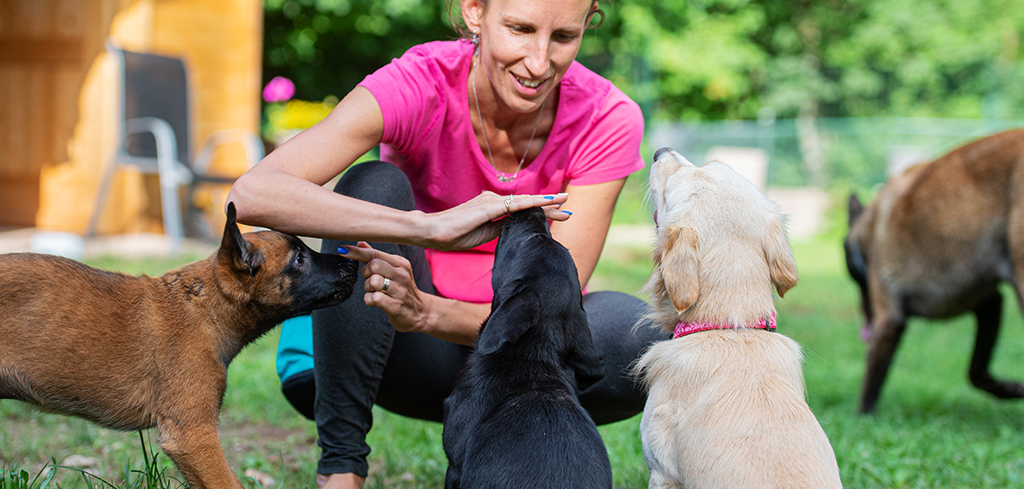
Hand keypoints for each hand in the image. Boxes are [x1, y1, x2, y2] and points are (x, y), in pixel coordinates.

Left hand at [343, 242, 428, 332]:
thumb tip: (359, 242)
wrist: (420, 312)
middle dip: (365, 272)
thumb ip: (377, 256)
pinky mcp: (395, 306)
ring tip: (374, 290)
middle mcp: (402, 275)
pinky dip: (369, 299)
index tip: (342, 250)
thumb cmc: (402, 289)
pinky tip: (375, 300)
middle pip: (374, 265)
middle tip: (369, 279)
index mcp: (400, 263)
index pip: (375, 253)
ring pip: (373, 281)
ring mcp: (400, 291)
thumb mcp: (394, 270)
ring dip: (367, 287)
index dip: (356, 252)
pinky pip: (373, 298)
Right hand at [423, 191, 569, 250]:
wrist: (432, 232)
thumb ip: (501, 230)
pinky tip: (545, 203)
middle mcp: (494, 200)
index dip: (540, 212)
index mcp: (493, 208)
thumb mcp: (484, 235)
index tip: (558, 216)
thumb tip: (517, 231)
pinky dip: (532, 204)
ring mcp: (491, 201)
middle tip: (568, 210)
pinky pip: (514, 205)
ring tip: (563, 205)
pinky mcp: (488, 207)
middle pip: (526, 204)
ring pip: (524, 203)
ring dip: (545, 204)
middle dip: (548, 207)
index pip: (521, 210)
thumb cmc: (454, 235)